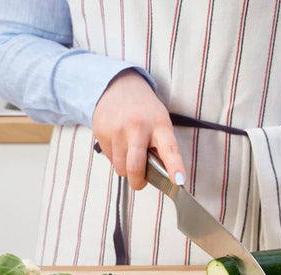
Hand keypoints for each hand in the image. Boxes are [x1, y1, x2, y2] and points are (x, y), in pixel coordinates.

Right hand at [92, 69, 186, 189]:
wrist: (118, 86)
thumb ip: (161, 146)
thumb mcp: (159, 122)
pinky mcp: (101, 132)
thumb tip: (159, 176)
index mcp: (159, 124)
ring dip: (126, 168)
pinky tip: (118, 142)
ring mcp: (117, 130)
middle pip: (135, 167)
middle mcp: (138, 126)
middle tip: (140, 183)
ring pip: (120, 168)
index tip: (179, 181)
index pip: (169, 149)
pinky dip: (115, 157)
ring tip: (129, 153)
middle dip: (138, 182)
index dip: (175, 167)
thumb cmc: (144, 110)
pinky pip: (109, 159)